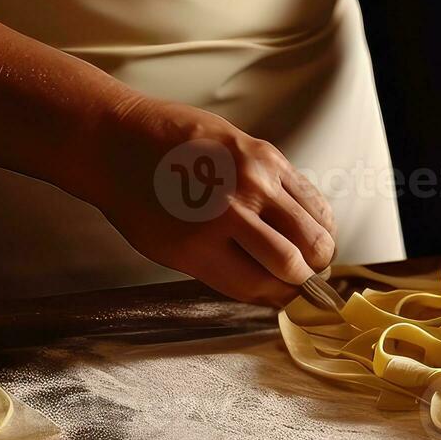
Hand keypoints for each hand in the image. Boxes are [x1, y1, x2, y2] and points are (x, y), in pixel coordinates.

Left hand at [72, 95, 337, 305]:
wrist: (119, 140)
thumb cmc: (137, 200)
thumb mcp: (169, 250)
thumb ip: (223, 270)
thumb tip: (275, 288)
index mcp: (198, 247)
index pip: (260, 286)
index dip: (280, 298)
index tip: (287, 298)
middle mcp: (228, 213)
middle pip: (292, 262)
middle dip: (306, 279)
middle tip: (306, 279)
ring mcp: (252, 180)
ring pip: (313, 230)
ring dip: (321, 250)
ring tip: (314, 254)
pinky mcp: (266, 154)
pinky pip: (310, 195)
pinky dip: (319, 218)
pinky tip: (311, 225)